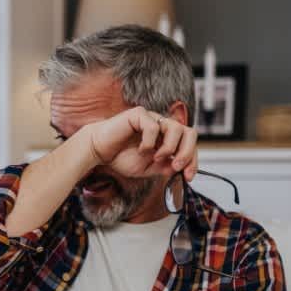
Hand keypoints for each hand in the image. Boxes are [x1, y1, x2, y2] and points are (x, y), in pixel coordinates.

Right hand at [82, 106, 198, 180]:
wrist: (98, 151)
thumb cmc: (120, 157)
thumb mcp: (148, 168)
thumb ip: (165, 167)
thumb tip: (180, 169)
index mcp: (167, 138)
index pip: (189, 145)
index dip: (193, 161)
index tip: (188, 177)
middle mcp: (162, 126)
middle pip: (189, 133)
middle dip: (187, 152)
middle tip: (177, 166)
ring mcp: (152, 118)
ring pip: (176, 127)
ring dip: (169, 147)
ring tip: (156, 158)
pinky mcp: (139, 114)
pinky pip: (153, 126)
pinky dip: (149, 142)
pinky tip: (141, 150)